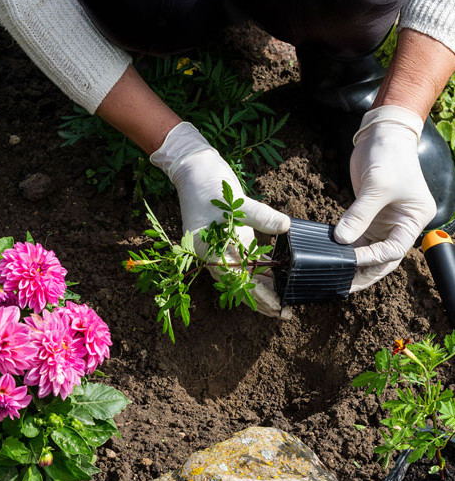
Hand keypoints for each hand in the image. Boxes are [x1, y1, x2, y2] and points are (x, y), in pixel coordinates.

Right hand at [150, 122, 290, 315]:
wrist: (194, 168)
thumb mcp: (236, 202)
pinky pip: (246, 262)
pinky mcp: (231, 239)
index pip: (238, 282)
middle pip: (240, 286)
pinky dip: (260, 271)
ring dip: (262, 288)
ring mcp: (223, 248)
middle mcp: (215, 255)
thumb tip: (285, 226)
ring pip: (244, 277)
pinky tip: (276, 278)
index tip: (278, 308)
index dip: (259, 297)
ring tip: (283, 301)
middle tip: (285, 312)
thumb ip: (261, 216)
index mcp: (211, 252)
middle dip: (263, 300)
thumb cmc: (209, 185)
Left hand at [334, 106, 435, 291]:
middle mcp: (401, 224)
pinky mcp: (368, 216)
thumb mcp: (376, 185)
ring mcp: (385, 222)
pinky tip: (333, 258)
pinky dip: (347, 249)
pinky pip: (358, 239)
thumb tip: (341, 240)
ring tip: (336, 278)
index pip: (394, 249)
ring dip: (353, 264)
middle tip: (344, 286)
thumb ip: (359, 214)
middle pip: (383, 257)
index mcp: (414, 219)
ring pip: (369, 251)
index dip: (373, 257)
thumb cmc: (389, 155)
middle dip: (365, 272)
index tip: (351, 259)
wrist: (383, 134)